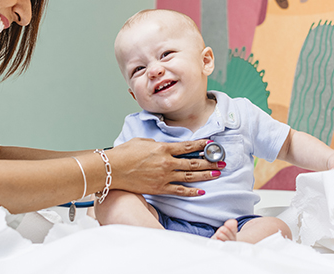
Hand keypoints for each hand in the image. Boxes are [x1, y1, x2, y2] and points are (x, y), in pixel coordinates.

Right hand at [108, 138, 223, 196]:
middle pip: (193, 162)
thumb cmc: (124, 154)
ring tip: (217, 174)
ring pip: (190, 176)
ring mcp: (164, 177)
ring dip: (205, 175)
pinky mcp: (159, 188)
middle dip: (209, 162)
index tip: (211, 144)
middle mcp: (166, 162)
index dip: (201, 145)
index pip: (188, 146)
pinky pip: (179, 191)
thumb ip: (157, 144)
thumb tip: (163, 147)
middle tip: (221, 162)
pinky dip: (191, 191)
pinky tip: (201, 191)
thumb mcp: (142, 142)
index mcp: (163, 148)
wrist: (112, 169)